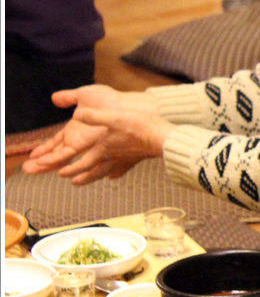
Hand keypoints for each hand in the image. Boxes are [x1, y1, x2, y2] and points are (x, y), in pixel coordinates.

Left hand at [22, 86, 167, 184]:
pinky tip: (114, 176)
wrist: (162, 137)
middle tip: (72, 182)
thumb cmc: (139, 127)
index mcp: (104, 147)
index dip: (71, 169)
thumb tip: (77, 114)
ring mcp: (124, 159)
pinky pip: (123, 169)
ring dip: (95, 178)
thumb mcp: (114, 117)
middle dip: (81, 177)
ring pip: (106, 172)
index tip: (60, 173)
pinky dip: (116, 173)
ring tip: (88, 181)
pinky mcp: (135, 158)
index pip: (83, 163)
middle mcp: (112, 156)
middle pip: (93, 171)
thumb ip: (94, 116)